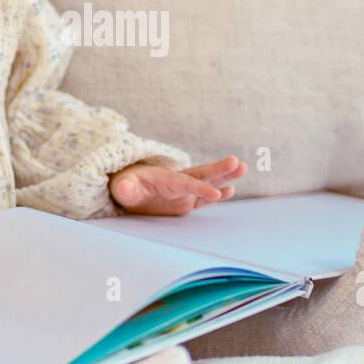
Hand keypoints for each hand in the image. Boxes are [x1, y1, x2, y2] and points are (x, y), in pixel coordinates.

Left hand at [109, 154, 246, 215]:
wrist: (125, 189)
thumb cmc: (124, 186)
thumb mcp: (121, 187)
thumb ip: (125, 188)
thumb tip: (125, 188)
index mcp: (164, 179)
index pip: (185, 183)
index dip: (199, 187)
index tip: (215, 192)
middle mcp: (177, 183)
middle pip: (201, 175)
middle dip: (218, 169)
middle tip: (237, 162)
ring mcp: (182, 191)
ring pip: (206, 182)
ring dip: (224, 176)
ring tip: (242, 168)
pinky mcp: (184, 201)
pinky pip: (202, 197)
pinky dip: (216, 194)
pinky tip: (230, 190)